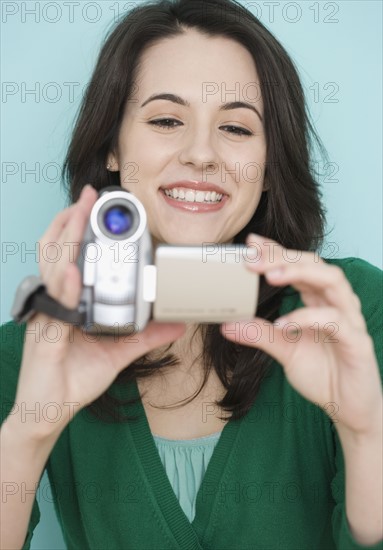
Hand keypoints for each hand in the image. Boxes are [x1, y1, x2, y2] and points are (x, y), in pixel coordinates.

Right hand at [12, 185, 185, 441]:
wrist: (49, 411)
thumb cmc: (74, 378)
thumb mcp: (118, 353)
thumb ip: (146, 336)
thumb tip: (177, 324)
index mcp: (69, 300)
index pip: (70, 255)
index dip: (79, 229)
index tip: (95, 207)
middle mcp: (56, 302)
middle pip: (57, 251)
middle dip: (72, 220)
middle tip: (88, 196)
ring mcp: (49, 316)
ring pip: (54, 269)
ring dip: (67, 239)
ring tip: (80, 215)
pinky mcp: (46, 335)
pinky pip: (58, 306)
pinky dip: (67, 286)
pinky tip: (75, 271)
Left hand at [221, 233, 381, 438]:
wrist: (348, 408)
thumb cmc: (323, 374)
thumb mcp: (284, 350)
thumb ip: (260, 335)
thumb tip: (227, 325)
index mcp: (320, 301)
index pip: (300, 265)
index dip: (277, 251)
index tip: (250, 243)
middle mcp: (337, 303)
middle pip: (315, 264)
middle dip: (283, 257)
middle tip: (252, 257)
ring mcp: (350, 320)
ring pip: (332, 281)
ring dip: (300, 273)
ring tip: (270, 275)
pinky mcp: (357, 342)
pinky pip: (335, 321)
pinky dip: (307, 318)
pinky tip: (283, 324)